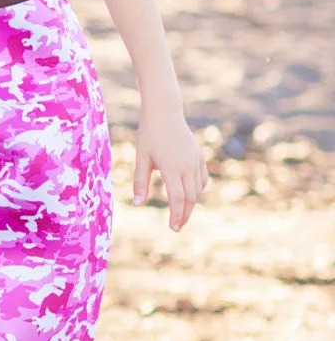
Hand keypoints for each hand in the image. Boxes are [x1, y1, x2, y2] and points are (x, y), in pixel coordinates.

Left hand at [133, 108, 208, 230]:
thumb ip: (140, 182)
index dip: (176, 215)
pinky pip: (202, 178)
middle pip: (190, 198)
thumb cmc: (149, 135)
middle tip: (177, 227)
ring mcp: (195, 160)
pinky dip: (197, 190)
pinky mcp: (199, 156)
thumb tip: (138, 204)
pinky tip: (189, 196)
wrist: (164, 112)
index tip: (173, 228)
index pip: (177, 199)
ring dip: (190, 204)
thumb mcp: (141, 158)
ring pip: (197, 189)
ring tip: (181, 214)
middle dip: (184, 214)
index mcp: (172, 168)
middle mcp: (187, 166)